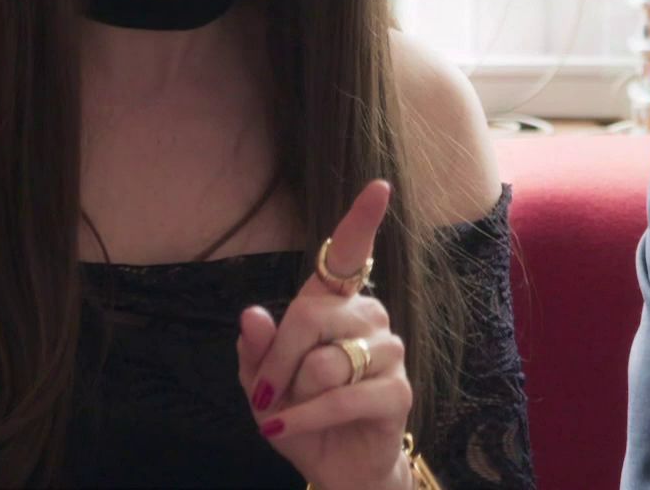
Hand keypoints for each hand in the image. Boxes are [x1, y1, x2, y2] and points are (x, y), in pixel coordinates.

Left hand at [237, 179, 412, 489]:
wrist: (333, 467)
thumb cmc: (298, 414)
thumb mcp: (260, 383)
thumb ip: (256, 350)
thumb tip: (251, 314)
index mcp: (336, 305)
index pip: (349, 254)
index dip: (362, 220)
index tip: (378, 187)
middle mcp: (369, 318)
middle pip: (312, 315)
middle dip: (277, 359)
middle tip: (264, 392)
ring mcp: (389, 353)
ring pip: (326, 362)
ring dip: (295, 396)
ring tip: (290, 413)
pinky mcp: (397, 392)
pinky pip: (341, 397)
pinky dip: (306, 418)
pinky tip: (288, 429)